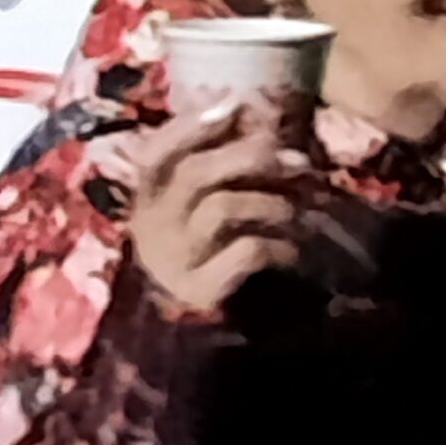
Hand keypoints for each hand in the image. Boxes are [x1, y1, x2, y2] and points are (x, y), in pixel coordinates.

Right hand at [118, 102, 312, 311]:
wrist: (191, 341)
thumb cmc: (204, 255)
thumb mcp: (195, 209)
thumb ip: (210, 162)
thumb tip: (235, 103)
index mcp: (148, 201)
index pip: (156, 154)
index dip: (192, 125)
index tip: (235, 103)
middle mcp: (153, 228)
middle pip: (195, 174)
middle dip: (251, 156)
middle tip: (297, 160)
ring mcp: (175, 261)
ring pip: (222, 208)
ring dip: (271, 202)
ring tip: (296, 213)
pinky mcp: (202, 292)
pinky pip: (246, 252)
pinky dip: (278, 246)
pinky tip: (291, 251)